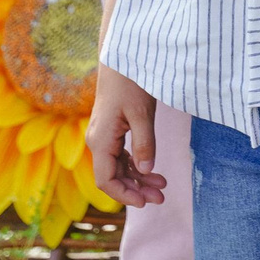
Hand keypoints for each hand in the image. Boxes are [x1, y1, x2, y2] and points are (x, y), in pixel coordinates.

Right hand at [86, 67, 166, 206]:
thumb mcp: (142, 113)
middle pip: (113, 177)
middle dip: (135, 190)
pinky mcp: (111, 130)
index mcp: (101, 140)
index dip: (125, 195)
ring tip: (162, 185)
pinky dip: (135, 165)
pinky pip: (120, 156)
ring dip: (138, 179)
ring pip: (118, 168)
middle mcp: (97, 141)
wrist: (122, 57)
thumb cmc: (131, 81)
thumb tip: (146, 171)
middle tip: (162, 197)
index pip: (106, 180)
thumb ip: (144, 143)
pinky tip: (152, 170)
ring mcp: (103, 136)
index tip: (146, 202)